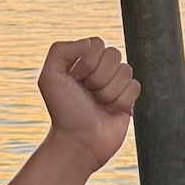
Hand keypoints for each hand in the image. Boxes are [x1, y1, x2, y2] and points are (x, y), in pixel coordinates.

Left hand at [37, 35, 137, 170]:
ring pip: (126, 71)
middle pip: (114, 55)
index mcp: (81, 62)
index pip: (97, 44)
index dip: (88, 62)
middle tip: (88, 93)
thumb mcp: (50, 78)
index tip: (76, 79)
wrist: (79, 142)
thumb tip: (89, 42)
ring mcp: (115, 84)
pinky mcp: (128, 98)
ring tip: (98, 104)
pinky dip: (122, 100)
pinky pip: (135, 86)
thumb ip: (60, 50)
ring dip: (109, 91)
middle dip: (99, 77)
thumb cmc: (63, 112)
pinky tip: (111, 110)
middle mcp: (99, 70)